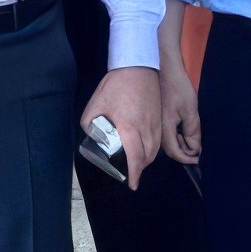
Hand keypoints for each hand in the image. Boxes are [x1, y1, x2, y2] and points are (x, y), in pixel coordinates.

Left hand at [84, 69, 165, 187]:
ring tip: (137, 163)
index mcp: (128, 127)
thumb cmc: (116, 85)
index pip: (134, 157)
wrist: (137, 67)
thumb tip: (91, 136)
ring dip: (147, 160)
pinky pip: (159, 140)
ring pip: (155, 150)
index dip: (134, 174)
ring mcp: (155, 123)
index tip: (132, 184)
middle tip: (131, 174)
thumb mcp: (95, 104)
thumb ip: (90, 124)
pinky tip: (145, 149)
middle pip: (147, 157)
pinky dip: (153, 149)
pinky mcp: (160, 118)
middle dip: (140, 169)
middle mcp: (145, 128)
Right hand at [159, 64, 205, 167]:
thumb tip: (194, 149)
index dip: (187, 158)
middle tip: (198, 148)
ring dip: (181, 144)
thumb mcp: (190, 110)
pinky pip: (167, 134)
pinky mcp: (157, 118)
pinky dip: (177, 136)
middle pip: (170, 150)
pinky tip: (184, 130)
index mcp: (165, 128)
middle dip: (185, 152)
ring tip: (192, 138)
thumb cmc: (178, 87)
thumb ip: (192, 131)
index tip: (198, 158)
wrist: (165, 69)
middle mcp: (157, 129)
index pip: (175, 152)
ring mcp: (156, 124)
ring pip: (168, 142)